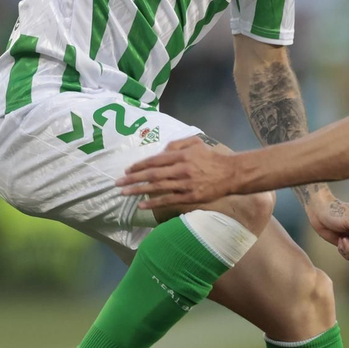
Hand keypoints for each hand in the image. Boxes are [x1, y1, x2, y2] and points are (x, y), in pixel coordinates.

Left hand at [118, 137, 240, 208]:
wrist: (231, 173)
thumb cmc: (211, 158)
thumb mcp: (196, 143)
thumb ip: (177, 144)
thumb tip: (161, 152)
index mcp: (181, 155)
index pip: (155, 160)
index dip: (139, 165)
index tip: (127, 170)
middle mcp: (181, 169)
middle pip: (152, 174)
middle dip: (132, 178)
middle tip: (118, 183)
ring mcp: (184, 184)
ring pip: (157, 187)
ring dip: (138, 190)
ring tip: (124, 192)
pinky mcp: (189, 196)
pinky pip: (168, 199)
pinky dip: (154, 202)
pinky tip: (142, 204)